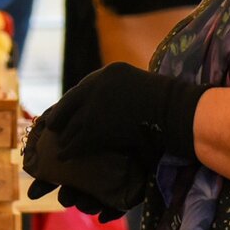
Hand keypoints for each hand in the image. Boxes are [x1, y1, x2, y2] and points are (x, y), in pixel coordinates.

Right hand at [23, 120, 146, 216]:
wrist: (160, 113)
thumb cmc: (122, 109)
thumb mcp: (87, 108)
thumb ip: (66, 112)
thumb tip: (48, 125)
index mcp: (84, 146)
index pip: (59, 168)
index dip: (45, 182)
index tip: (33, 194)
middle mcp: (98, 161)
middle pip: (76, 185)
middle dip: (68, 195)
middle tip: (66, 198)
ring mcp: (117, 174)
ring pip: (96, 197)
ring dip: (87, 204)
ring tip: (85, 204)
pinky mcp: (136, 184)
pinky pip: (120, 203)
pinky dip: (111, 211)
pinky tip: (105, 214)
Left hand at [41, 62, 207, 162]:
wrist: (181, 112)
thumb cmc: (170, 104)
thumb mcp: (140, 90)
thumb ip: (121, 94)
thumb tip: (109, 104)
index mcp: (110, 72)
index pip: (79, 90)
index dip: (66, 105)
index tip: (55, 115)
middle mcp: (98, 84)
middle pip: (69, 105)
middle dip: (57, 119)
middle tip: (48, 130)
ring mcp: (96, 104)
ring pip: (71, 125)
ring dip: (63, 139)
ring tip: (57, 147)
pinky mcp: (97, 126)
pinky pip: (77, 140)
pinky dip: (69, 150)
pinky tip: (63, 157)